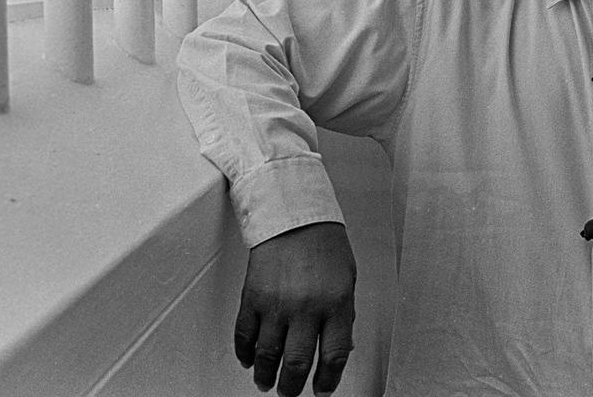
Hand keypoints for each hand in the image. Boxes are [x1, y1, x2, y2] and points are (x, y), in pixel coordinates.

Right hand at [236, 222, 355, 395]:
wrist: (293, 214)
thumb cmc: (323, 242)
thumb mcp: (347, 280)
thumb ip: (342, 316)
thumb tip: (337, 349)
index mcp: (335, 303)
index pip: (334, 356)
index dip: (328, 380)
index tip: (323, 390)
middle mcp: (306, 308)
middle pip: (298, 363)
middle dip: (293, 386)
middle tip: (291, 393)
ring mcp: (276, 305)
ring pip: (268, 355)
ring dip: (267, 376)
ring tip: (267, 383)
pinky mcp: (252, 298)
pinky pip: (245, 335)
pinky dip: (246, 352)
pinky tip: (249, 359)